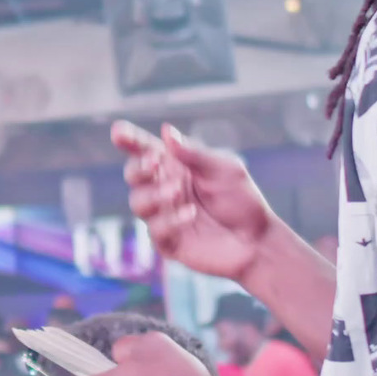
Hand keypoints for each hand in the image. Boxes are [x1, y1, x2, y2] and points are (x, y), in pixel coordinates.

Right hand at [114, 121, 276, 282]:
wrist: (258, 241)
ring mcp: (164, 216)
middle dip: (138, 168)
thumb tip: (166, 132)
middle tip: (154, 163)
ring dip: (154, 195)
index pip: (145, 150)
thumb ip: (195, 154)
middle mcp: (164, 189)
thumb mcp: (225, 170)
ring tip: (177, 192)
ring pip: (138, 203)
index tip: (118, 132)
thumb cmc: (242, 201)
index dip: (128, 140)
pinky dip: (169, 220)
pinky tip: (190, 215)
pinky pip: (155, 230)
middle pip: (133, 175)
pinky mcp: (169, 243)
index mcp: (175, 167)